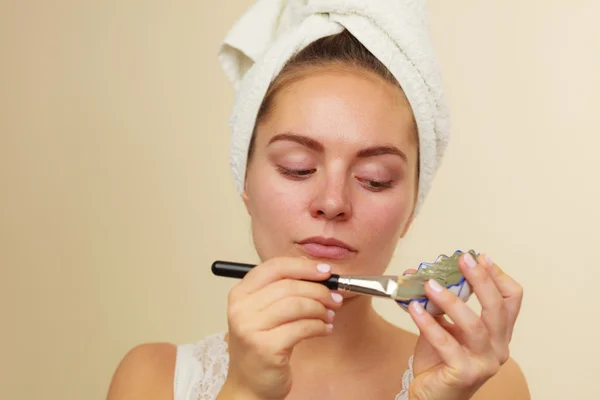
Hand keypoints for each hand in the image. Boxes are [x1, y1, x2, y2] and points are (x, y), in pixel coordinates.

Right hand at [217, 257, 342, 399]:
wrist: (249, 384)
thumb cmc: (261, 345)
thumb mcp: (264, 312)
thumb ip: (283, 290)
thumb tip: (316, 272)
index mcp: (240, 293)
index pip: (274, 267)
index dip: (303, 266)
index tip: (325, 272)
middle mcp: (241, 308)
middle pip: (289, 285)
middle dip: (318, 290)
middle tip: (334, 298)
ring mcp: (251, 328)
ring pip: (297, 305)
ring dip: (320, 309)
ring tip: (329, 315)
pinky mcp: (266, 348)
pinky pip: (302, 328)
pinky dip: (319, 326)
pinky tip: (324, 329)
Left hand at [406, 253, 522, 399]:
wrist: (430, 395)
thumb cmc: (439, 361)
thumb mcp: (442, 325)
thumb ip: (438, 303)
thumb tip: (420, 273)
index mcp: (498, 333)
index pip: (511, 299)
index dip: (497, 275)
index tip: (479, 257)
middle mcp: (498, 348)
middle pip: (498, 308)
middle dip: (481, 280)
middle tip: (463, 260)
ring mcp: (484, 363)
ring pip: (475, 326)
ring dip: (451, 301)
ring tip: (429, 284)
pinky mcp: (465, 374)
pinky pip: (447, 344)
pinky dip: (429, 323)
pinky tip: (414, 308)